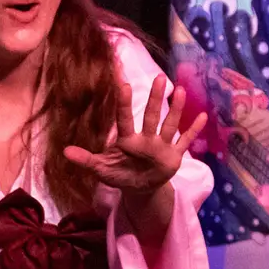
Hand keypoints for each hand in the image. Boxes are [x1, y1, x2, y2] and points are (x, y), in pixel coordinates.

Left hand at [63, 76, 206, 194]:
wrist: (140, 189)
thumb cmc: (119, 174)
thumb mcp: (102, 169)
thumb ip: (86, 160)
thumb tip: (65, 152)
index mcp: (128, 141)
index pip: (125, 120)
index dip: (124, 104)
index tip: (124, 85)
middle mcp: (147, 139)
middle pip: (152, 116)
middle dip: (156, 99)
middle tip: (160, 78)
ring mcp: (162, 146)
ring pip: (170, 125)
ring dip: (177, 110)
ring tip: (181, 91)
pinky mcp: (174, 156)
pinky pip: (186, 142)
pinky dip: (194, 131)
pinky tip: (203, 116)